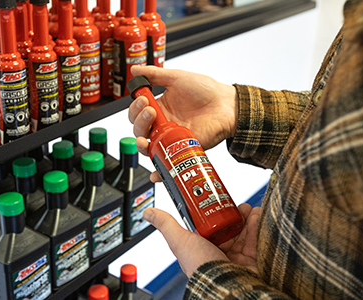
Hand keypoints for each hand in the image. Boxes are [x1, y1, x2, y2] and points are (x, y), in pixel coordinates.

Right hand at [128, 66, 237, 181]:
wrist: (227, 105)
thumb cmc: (206, 91)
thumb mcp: (177, 78)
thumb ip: (154, 74)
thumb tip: (135, 69)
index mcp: (160, 108)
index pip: (137, 113)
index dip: (135, 108)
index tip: (144, 98)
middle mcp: (163, 124)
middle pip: (138, 130)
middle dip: (139, 119)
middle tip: (150, 109)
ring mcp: (171, 138)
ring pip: (147, 146)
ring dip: (141, 140)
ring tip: (151, 125)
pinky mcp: (181, 149)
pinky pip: (166, 163)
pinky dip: (158, 172)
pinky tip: (154, 172)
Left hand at [143, 203, 259, 276]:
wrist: (227, 284)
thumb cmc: (202, 268)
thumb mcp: (180, 241)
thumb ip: (166, 225)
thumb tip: (149, 213)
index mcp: (206, 248)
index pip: (212, 224)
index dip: (216, 210)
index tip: (217, 198)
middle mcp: (224, 251)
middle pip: (231, 224)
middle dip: (234, 211)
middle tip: (235, 204)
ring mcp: (241, 254)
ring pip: (247, 228)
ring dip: (248, 215)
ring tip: (247, 209)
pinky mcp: (257, 256)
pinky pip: (260, 235)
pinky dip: (260, 223)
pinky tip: (257, 215)